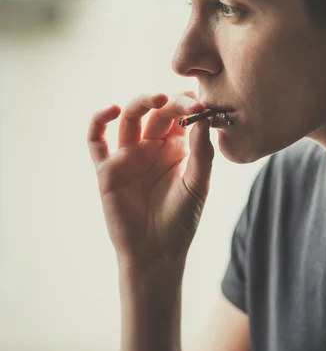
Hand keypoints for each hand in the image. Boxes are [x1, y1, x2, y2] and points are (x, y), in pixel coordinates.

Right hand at [87, 92, 213, 274]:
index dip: (188, 105)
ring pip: (129, 119)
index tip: (201, 102)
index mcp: (176, 148)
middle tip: (184, 101)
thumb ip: (202, 152)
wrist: (156, 252)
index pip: (180, 116)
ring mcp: (128, 156)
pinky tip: (112, 111)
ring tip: (156, 98)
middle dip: (170, 103)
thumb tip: (203, 117)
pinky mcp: (107, 168)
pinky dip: (99, 121)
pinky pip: (96, 140)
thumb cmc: (180, 220)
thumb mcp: (198, 185)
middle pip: (156, 113)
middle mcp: (152, 147)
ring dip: (140, 103)